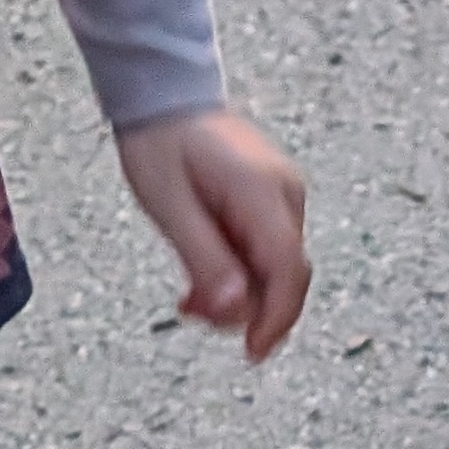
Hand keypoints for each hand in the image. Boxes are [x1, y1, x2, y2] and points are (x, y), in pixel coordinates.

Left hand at [114, 108, 309, 361]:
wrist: (164, 95)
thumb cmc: (160, 145)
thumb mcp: (169, 207)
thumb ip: (205, 257)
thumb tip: (237, 310)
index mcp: (262, 192)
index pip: (288, 270)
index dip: (276, 318)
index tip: (253, 352)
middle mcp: (285, 194)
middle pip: (284, 275)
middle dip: (248, 309)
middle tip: (194, 314)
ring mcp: (283, 195)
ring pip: (274, 267)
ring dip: (239, 294)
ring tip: (188, 300)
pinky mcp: (271, 199)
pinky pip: (264, 250)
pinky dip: (239, 273)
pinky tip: (201, 284)